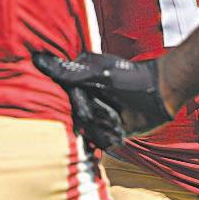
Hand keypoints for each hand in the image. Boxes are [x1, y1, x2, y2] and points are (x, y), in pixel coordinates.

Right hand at [33, 51, 172, 149]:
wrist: (161, 96)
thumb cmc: (132, 80)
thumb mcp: (99, 75)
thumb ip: (68, 72)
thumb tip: (37, 58)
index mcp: (81, 76)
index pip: (67, 97)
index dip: (80, 104)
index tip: (92, 103)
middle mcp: (87, 93)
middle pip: (77, 116)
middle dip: (95, 117)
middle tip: (112, 110)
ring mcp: (98, 111)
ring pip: (88, 131)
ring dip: (104, 128)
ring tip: (120, 119)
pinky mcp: (108, 127)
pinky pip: (99, 141)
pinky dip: (110, 138)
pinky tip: (121, 130)